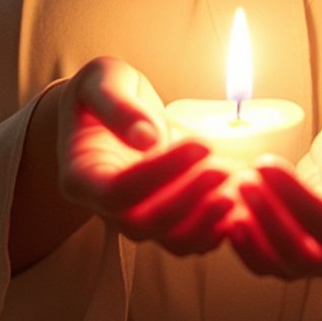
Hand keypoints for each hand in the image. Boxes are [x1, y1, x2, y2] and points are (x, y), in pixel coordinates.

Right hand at [57, 57, 234, 256]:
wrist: (103, 108)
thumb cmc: (99, 89)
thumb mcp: (100, 80)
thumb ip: (116, 105)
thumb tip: (145, 136)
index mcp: (80, 177)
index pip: (118, 191)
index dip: (161, 173)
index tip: (202, 144)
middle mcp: (105, 208)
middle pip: (144, 224)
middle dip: (189, 201)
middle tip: (226, 170)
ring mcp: (134, 215)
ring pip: (170, 241)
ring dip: (207, 221)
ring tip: (238, 189)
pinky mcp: (162, 216)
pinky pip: (188, 238)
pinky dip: (215, 229)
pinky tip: (240, 204)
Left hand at [224, 97, 321, 278]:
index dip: (297, 202)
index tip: (266, 163)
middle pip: (304, 257)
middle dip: (267, 220)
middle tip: (242, 177)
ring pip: (280, 266)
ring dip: (250, 234)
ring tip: (230, 190)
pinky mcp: (300, 247)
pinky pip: (267, 260)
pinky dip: (243, 240)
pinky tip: (227, 206)